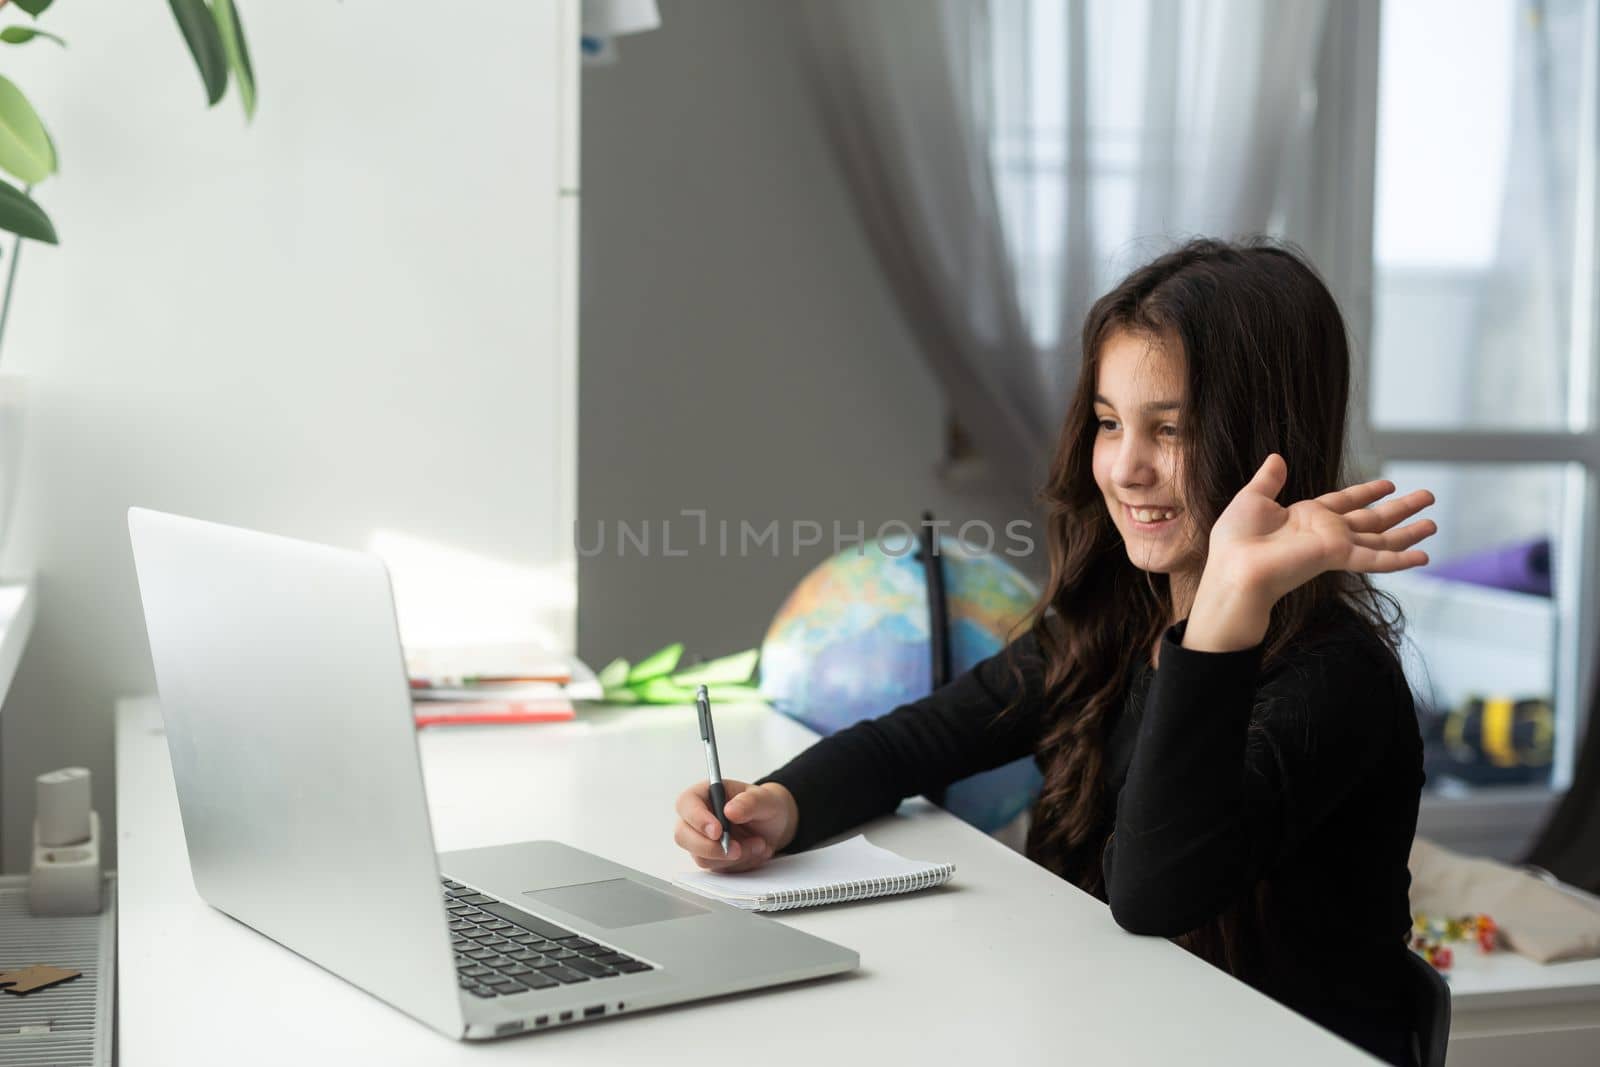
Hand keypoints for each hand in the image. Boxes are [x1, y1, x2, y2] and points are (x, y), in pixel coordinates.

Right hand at [673, 779, 798, 872]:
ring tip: (758, 844)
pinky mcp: (711, 859)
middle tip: (737, 849)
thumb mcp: (765, 798)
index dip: (697, 819)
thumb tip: (730, 811)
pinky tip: (753, 851)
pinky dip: (738, 864)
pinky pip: (717, 869)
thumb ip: (749, 802)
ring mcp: (701, 840)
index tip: (718, 831)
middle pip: (683, 836)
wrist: (775, 825)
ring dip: (731, 857)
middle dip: (710, 847)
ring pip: (701, 857)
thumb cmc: (764, 805)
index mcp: (704, 794)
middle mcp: (697, 818)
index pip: (686, 804)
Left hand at [1185, 454, 1435, 651]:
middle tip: (1429, 497)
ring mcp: (1334, 545)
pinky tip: (1423, 557)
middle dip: (1400, 508)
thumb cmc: (1235, 540)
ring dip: (1408, 532)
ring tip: (1434, 524)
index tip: (1388, 483)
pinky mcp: (1336, 556)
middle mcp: (1326, 532)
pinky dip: (1399, 559)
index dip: (1367, 492)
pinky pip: (1375, 558)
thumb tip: (1276, 458)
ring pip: (1381, 538)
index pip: (1345, 501)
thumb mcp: (1252, 499)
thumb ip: (1269, 480)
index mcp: (1307, 517)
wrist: (1234, 568)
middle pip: (1372, 518)